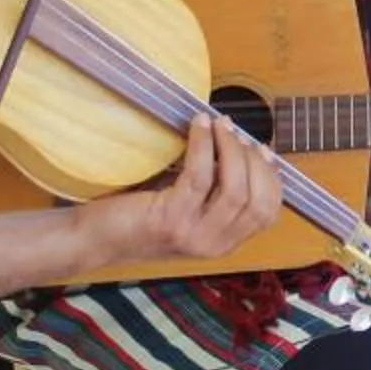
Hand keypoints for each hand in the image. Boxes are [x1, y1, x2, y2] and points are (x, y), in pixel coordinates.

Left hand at [68, 115, 283, 269]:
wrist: (99, 237)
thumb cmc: (140, 215)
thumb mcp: (190, 209)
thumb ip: (217, 192)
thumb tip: (244, 150)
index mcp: (224, 244)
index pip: (268, 214)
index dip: (271, 178)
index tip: (262, 150)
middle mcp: (214, 245)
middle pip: (257, 201)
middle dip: (253, 160)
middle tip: (235, 132)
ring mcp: (193, 235)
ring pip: (234, 189)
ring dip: (230, 148)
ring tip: (219, 124)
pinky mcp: (171, 220)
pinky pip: (199, 176)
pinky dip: (203, 145)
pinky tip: (199, 126)